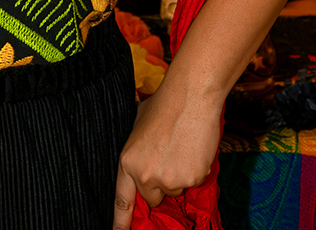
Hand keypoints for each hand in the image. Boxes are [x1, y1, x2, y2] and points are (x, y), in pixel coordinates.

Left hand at [112, 85, 221, 228]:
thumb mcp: (137, 124)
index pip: (122, 199)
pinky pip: (193, 182)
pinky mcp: (191, 179)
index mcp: (127, 161)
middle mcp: (145, 175)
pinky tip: (193, 148)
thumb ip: (136, 147)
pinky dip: (195, 169)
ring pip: (175, 189)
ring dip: (178, 174)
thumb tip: (139, 152)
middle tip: (166, 157)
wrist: (190, 98)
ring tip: (180, 146)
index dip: (120, 221)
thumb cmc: (163, 105)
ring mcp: (169, 179)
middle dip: (159, 183)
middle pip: (152, 196)